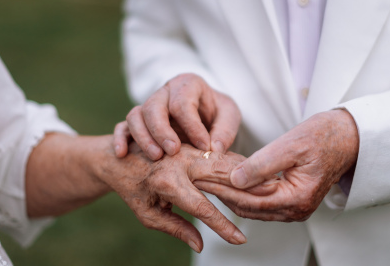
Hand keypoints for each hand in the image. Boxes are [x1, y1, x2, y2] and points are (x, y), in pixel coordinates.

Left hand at [97, 139, 257, 251]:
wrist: (120, 157)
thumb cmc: (132, 190)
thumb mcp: (148, 215)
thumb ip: (176, 228)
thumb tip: (200, 245)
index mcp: (167, 182)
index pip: (202, 208)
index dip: (222, 226)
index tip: (239, 240)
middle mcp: (180, 162)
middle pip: (222, 178)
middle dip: (246, 193)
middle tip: (269, 205)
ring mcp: (189, 149)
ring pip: (224, 163)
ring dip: (247, 175)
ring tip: (268, 189)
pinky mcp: (194, 144)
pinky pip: (220, 155)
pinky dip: (239, 165)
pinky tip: (254, 174)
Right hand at [114, 73, 240, 159]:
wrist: (205, 117)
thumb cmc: (217, 114)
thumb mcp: (229, 116)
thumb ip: (225, 130)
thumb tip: (212, 149)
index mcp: (187, 84)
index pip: (182, 102)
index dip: (192, 126)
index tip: (203, 146)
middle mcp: (165, 92)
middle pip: (153, 106)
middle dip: (162, 130)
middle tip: (173, 151)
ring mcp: (148, 106)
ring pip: (136, 115)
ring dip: (143, 137)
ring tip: (156, 157)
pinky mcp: (137, 122)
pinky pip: (122, 126)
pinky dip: (120, 139)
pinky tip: (122, 154)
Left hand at [194, 110, 358, 221]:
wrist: (347, 137)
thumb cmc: (324, 136)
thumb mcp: (290, 145)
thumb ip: (262, 164)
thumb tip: (234, 179)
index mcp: (298, 198)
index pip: (251, 200)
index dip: (223, 189)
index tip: (201, 176)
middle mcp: (297, 210)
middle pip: (249, 208)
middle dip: (221, 193)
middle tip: (196, 178)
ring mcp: (295, 208)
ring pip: (253, 207)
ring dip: (230, 194)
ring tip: (206, 179)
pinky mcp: (291, 200)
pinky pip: (261, 201)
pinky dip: (243, 192)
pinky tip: (227, 179)